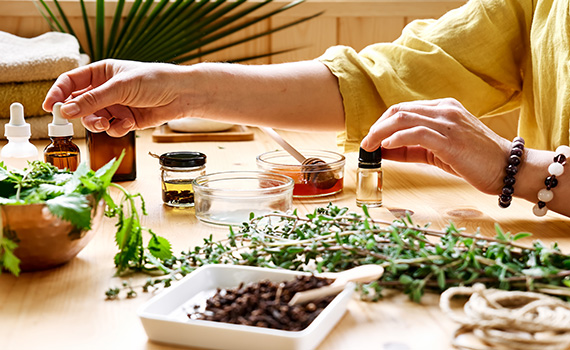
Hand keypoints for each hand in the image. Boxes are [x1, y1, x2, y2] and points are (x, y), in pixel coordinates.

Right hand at [43, 59, 192, 136]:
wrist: (181, 95)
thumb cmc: (154, 80)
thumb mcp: (121, 87)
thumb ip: (93, 100)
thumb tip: (67, 110)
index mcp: (101, 73)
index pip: (70, 82)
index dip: (59, 93)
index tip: (51, 107)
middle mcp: (106, 90)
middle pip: (79, 104)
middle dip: (80, 114)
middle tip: (79, 120)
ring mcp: (116, 106)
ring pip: (94, 120)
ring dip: (98, 124)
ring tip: (108, 123)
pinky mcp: (126, 120)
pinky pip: (112, 128)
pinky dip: (117, 128)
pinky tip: (129, 123)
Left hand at [360, 98, 510, 194]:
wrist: (510, 169)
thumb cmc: (476, 161)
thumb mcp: (439, 151)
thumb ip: (412, 148)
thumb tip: (383, 151)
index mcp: (443, 108)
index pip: (403, 109)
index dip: (382, 124)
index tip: (370, 139)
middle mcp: (445, 110)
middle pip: (399, 110)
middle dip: (376, 127)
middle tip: (365, 144)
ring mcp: (448, 122)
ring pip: (403, 118)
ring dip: (380, 133)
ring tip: (369, 147)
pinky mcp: (451, 139)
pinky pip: (417, 132)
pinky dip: (397, 138)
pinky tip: (386, 147)